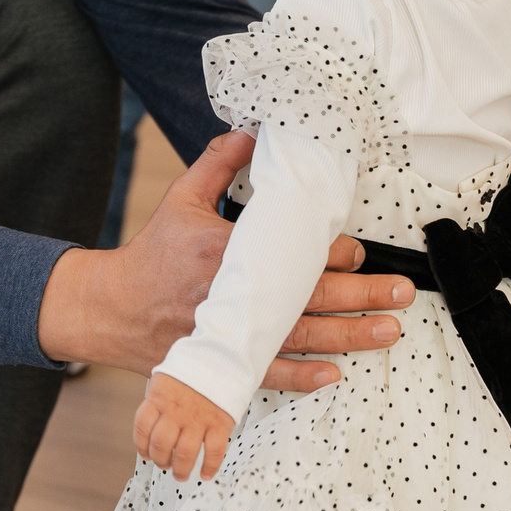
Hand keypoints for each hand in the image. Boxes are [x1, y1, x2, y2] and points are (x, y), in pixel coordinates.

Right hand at [36, 130, 412, 376]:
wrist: (109, 309)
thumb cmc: (151, 254)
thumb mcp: (181, 198)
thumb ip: (218, 164)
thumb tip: (252, 133)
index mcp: (221, 251)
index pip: (288, 253)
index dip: (330, 254)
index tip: (359, 251)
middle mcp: (229, 294)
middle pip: (307, 298)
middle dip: (361, 295)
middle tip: (401, 292)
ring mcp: (226, 332)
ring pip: (298, 339)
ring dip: (348, 336)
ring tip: (388, 331)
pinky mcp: (220, 361)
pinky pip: (267, 374)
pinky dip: (301, 377)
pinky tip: (334, 372)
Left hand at [134, 371, 233, 479]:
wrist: (224, 356)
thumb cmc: (194, 369)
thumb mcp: (167, 377)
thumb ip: (158, 401)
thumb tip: (150, 429)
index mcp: (160, 397)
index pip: (142, 427)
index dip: (141, 445)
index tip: (146, 454)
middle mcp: (177, 410)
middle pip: (161, 445)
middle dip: (160, 461)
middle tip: (165, 465)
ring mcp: (199, 418)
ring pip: (185, 454)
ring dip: (181, 470)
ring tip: (181, 475)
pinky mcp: (221, 422)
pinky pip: (214, 451)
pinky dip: (210, 467)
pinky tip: (205, 474)